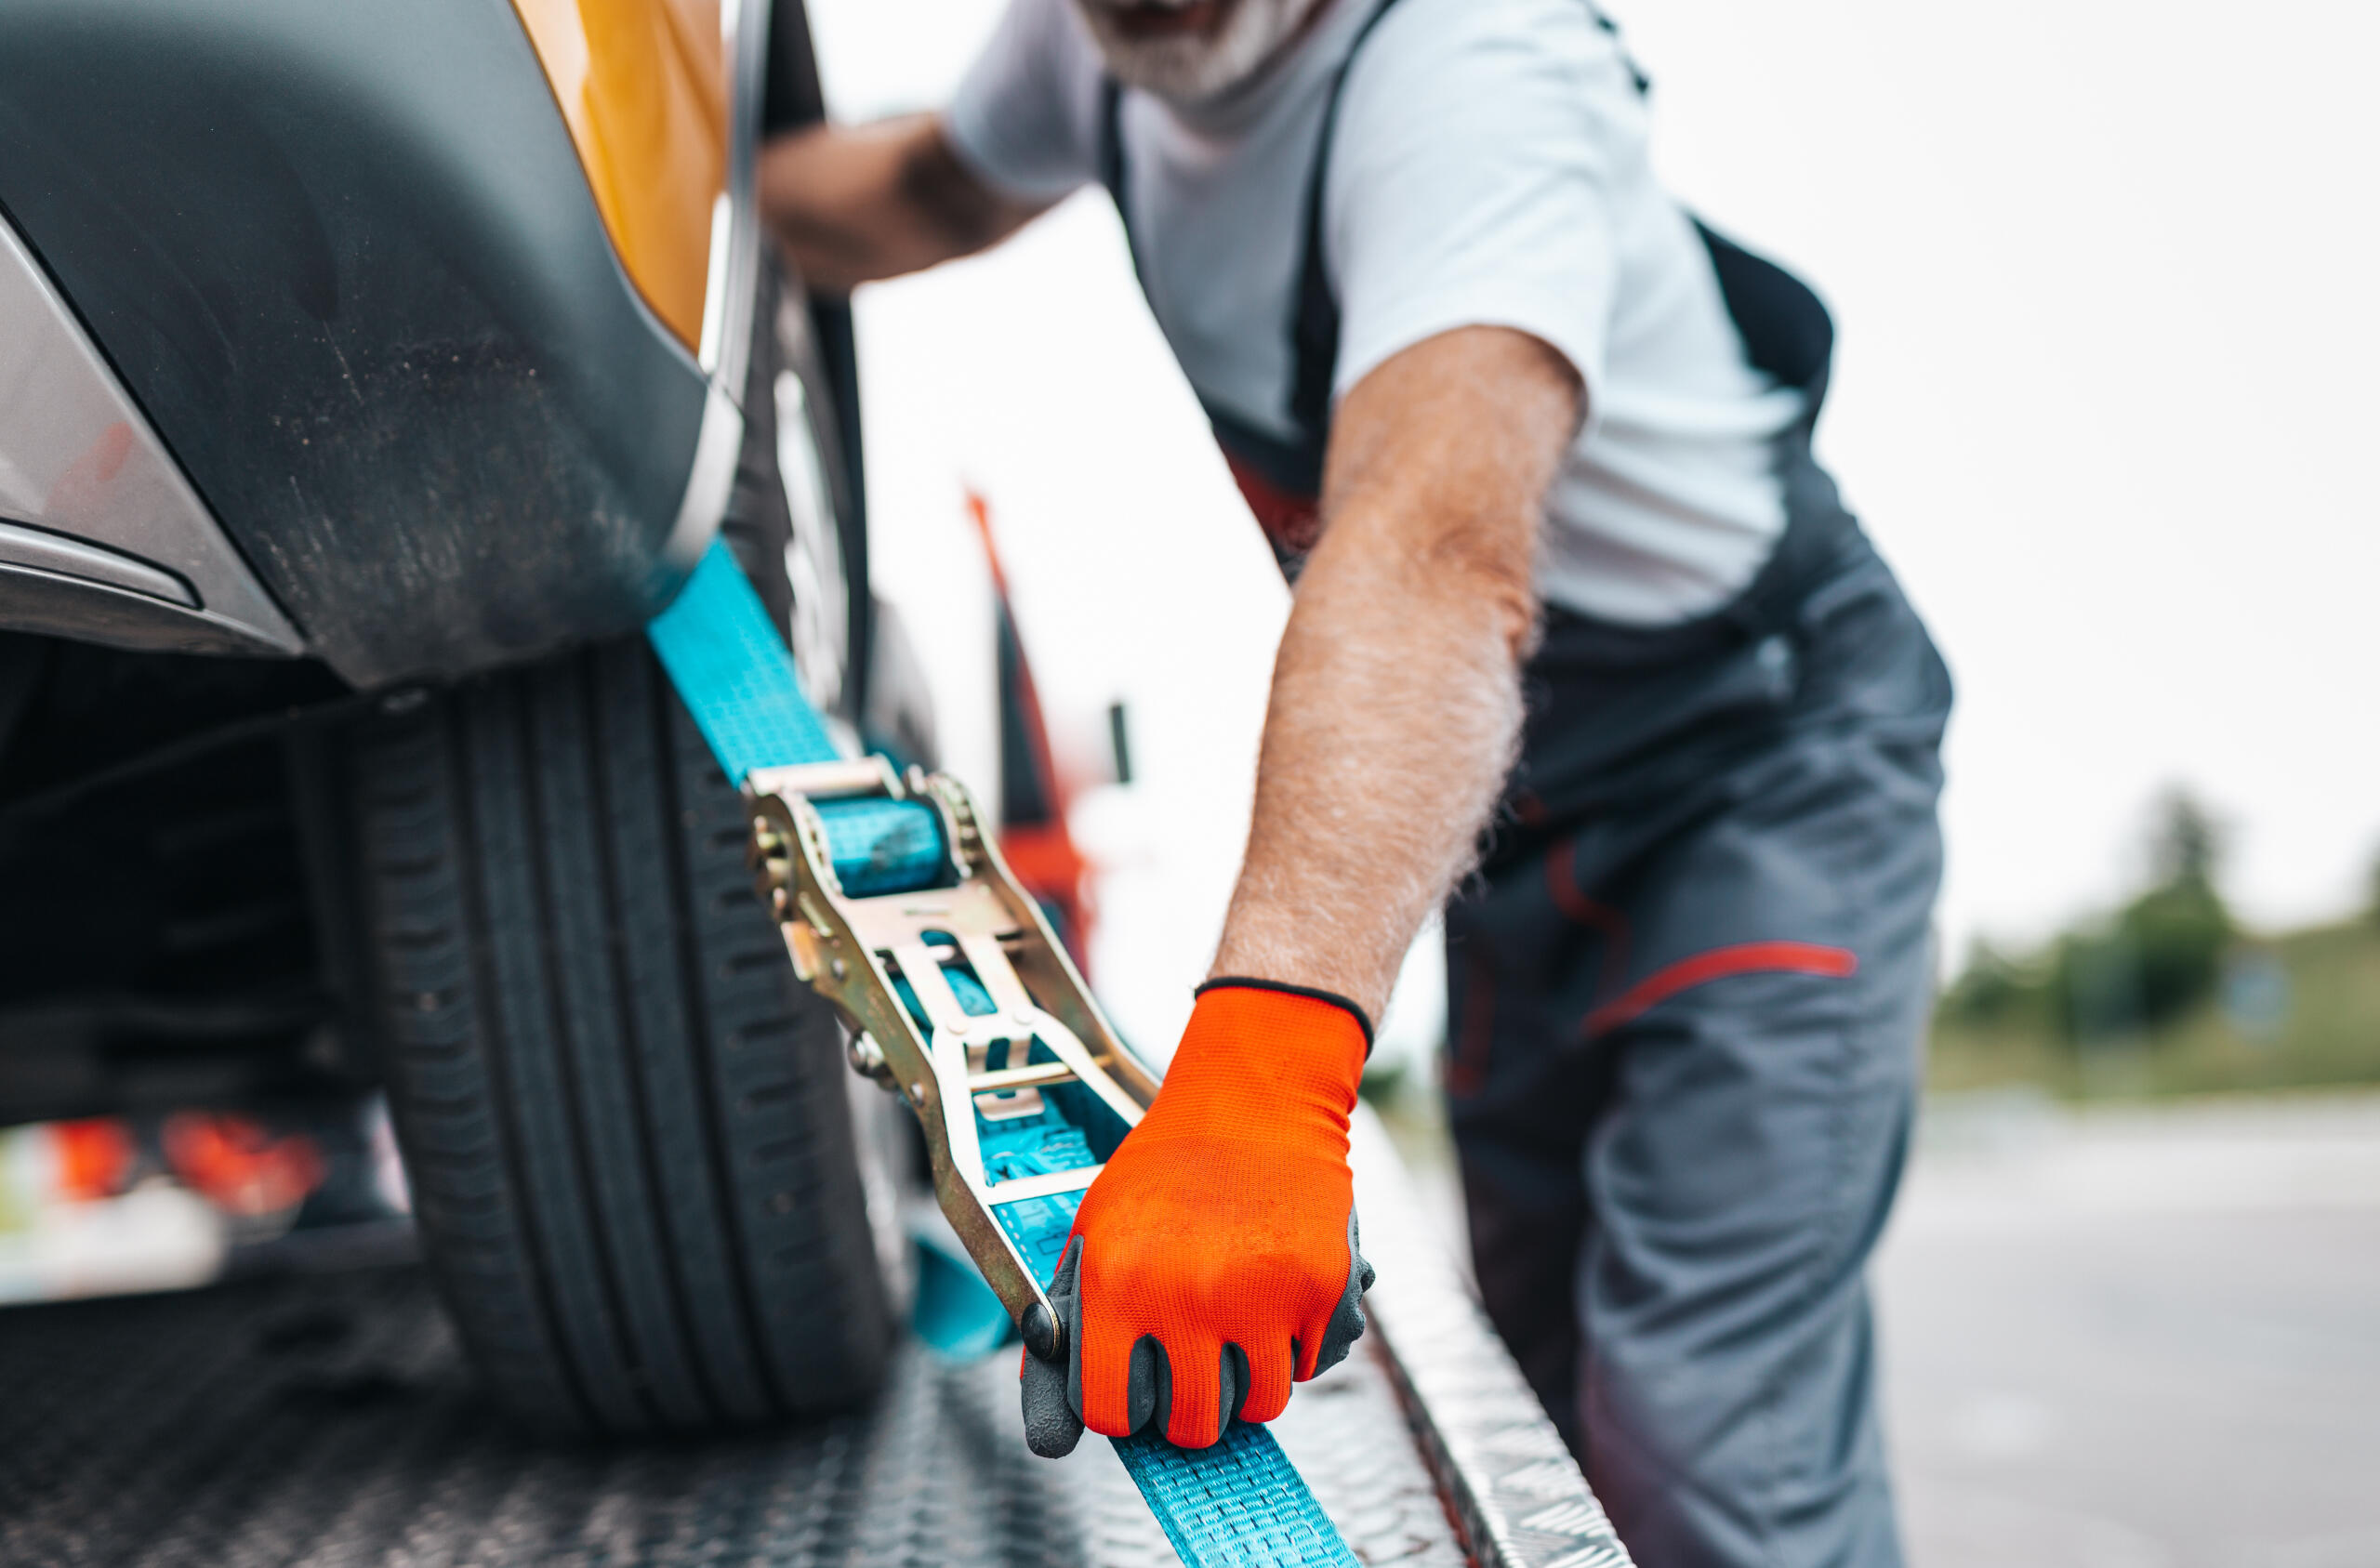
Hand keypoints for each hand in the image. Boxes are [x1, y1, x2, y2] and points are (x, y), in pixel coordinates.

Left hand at [1020, 981, 1374, 1453]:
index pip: (1113, 1414)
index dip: (1125, 1407)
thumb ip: (1069, 1335)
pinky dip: (1295, 1348)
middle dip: (1191, 1401)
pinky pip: (1309, 1367)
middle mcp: (1187, 1296)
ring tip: (1236, 1320)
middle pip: (1194, 1425)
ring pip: (1259, 1407)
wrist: (1254, 1102)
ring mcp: (1261, 1295)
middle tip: (1194, 1352)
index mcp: (1117, 1283)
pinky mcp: (1321, 1287)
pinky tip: (1274, 1295)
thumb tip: (1053, 1441)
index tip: (1136, 1382)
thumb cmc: (1164, 1176)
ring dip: (1248, 1378)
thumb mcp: (1095, 1236)